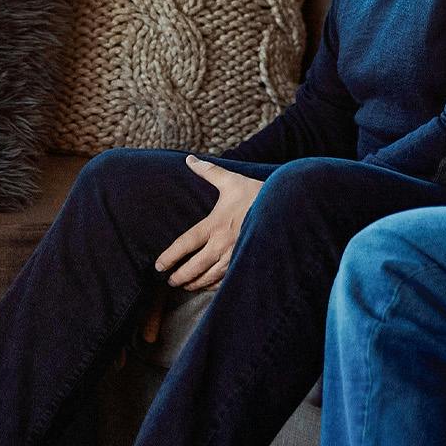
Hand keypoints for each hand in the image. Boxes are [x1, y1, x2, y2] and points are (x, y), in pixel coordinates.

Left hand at [154, 155, 264, 290]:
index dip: (170, 257)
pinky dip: (216, 285)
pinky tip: (209, 287)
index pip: (185, 244)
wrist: (287, 208)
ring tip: (186, 286)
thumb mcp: (231, 180)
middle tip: (169, 281)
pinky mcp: (247, 261)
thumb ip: (208, 171)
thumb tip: (190, 159)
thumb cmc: (257, 194)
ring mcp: (235, 255)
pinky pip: (228, 279)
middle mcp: (222, 244)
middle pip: (195, 266)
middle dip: (180, 276)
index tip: (158, 265)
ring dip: (196, 283)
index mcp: (214, 225)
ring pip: (210, 276)